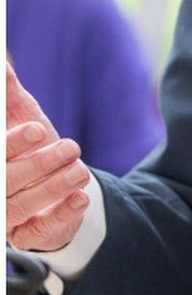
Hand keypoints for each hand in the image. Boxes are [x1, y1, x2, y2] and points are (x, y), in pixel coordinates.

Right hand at [6, 61, 90, 250]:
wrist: (46, 186)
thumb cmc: (25, 146)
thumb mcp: (18, 117)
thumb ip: (6, 94)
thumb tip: (2, 59)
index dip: (11, 143)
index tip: (39, 129)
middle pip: (4, 181)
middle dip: (38, 164)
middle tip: (72, 147)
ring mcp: (5, 216)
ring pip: (22, 206)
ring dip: (53, 187)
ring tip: (80, 170)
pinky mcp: (28, 234)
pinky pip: (41, 230)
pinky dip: (62, 214)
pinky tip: (80, 198)